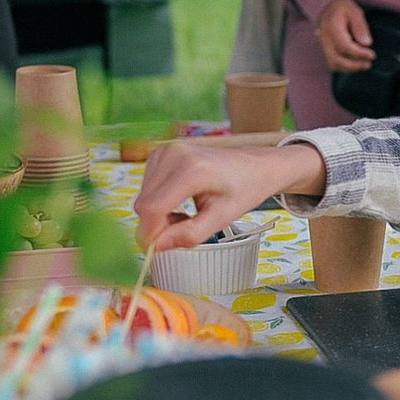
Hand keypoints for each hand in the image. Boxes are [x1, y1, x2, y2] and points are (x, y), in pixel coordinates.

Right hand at [135, 141, 324, 249]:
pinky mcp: (162, 153)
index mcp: (192, 170)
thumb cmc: (244, 189)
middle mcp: (175, 154)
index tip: (158, 249)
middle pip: (144, 203)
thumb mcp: (222, 218)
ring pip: (143, 197)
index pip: (152, 207)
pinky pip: (147, 187)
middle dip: (158, 224)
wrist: (256, 166)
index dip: (150, 233)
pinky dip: (159, 201)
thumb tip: (159, 246)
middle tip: (184, 228)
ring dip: (159, 213)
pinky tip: (180, 201)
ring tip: (187, 215)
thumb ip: (190, 234)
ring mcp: (166, 150)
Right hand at [317, 0, 376, 72]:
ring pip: (334, 65)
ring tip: (365, 64)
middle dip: (354, 66)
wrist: (328, 9)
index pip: (344, 46)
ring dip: (350, 69)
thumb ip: (360, 26)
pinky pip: (334, 64)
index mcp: (332, 28)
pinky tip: (358, 63)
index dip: (359, 53)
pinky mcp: (327, 51)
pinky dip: (346, 68)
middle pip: (336, 60)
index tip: (372, 55)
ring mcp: (324, 47)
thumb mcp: (354, 11)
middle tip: (368, 64)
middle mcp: (325, 40)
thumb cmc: (343, 9)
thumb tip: (367, 43)